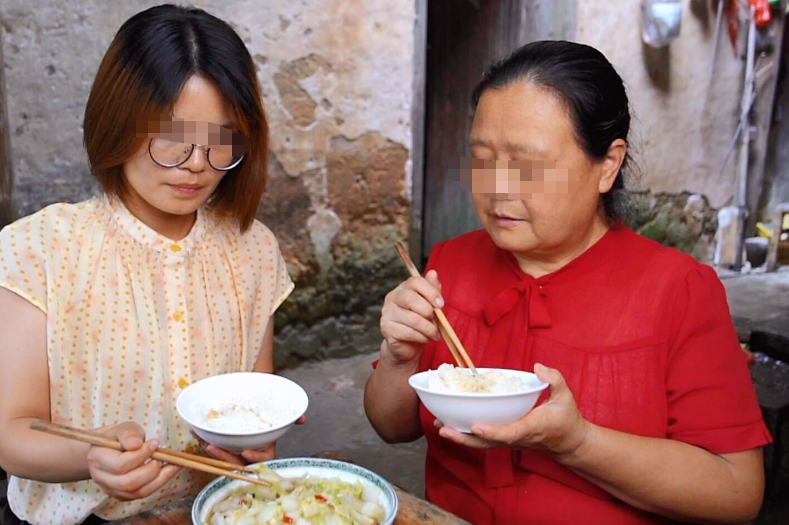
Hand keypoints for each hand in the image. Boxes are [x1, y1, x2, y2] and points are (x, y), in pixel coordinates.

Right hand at [87, 422, 179, 500]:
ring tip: (172, 464)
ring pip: (137, 492)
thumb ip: (128, 434)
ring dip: (159, 479)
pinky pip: (142, 494)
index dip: (141, 455)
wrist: (110, 449)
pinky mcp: (122, 495)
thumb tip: (136, 444)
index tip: (155, 443)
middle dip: (151, 470)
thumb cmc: (118, 437)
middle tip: (163, 456)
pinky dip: (158, 483)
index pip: (120, 464)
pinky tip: (168, 471)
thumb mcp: (123, 429)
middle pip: (128, 483)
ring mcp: (111, 489)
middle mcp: (101, 478)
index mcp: (97, 458)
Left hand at [194, 415, 305, 464]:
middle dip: (224, 457)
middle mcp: (249, 452)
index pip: (261, 459)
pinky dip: (205, 439)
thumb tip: (302, 418)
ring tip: (202, 439)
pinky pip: (214, 446)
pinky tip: (196, 431)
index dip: (253, 457)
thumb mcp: (278, 413)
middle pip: (237, 461)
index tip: (245, 452)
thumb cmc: (267, 411)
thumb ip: (290, 416)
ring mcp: (235, 449)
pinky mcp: (224, 444)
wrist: (255, 401)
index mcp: (264, 449)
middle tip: (213, 447)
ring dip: (211, 450)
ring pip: (223, 456)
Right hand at [380, 270, 443, 365]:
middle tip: (438, 322)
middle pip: (411, 298)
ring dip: (429, 328)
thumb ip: (432, 290)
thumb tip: (433, 273)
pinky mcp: (386, 329)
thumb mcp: (429, 305)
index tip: (441, 304)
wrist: (407, 344)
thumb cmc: (420, 322)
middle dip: (428, 311)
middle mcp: (392, 297)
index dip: (431, 292)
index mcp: (403, 288)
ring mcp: (387, 313)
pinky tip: (426, 338)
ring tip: (435, 334)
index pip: (415, 282)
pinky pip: (409, 332)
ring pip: (412, 319)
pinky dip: (422, 337)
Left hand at [436, 364, 592, 459]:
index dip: (493, 431)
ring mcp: (509, 441)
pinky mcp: (505, 441)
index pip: (510, 432)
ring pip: (482, 443)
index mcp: (531, 427)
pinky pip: (483, 440)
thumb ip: (554, 379)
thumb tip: (538, 367)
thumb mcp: (566, 396)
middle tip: (444, 429)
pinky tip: (450, 424)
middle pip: (487, 442)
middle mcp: (517, 437)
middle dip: (465, 438)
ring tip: (439, 425)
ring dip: (460, 437)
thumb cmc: (567, 418)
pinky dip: (466, 435)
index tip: (476, 427)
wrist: (569, 442)